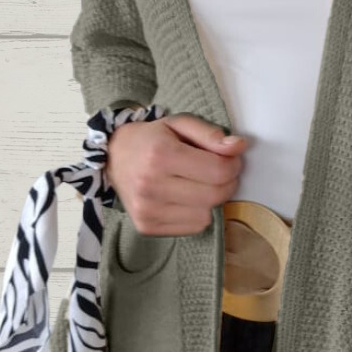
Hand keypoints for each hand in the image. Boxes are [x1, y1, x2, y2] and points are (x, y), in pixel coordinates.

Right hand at [107, 111, 247, 235]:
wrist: (113, 157)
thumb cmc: (151, 139)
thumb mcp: (179, 124)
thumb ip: (210, 134)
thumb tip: (239, 146)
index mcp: (161, 155)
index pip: (218, 171)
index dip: (233, 165)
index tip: (230, 159)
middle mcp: (151, 185)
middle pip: (214, 195)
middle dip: (228, 183)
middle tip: (221, 172)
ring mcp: (147, 210)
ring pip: (206, 215)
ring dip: (212, 200)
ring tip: (200, 184)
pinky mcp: (147, 226)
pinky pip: (193, 227)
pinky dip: (197, 213)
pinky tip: (186, 198)